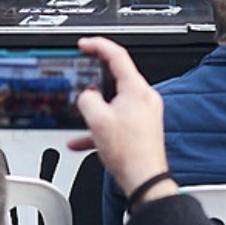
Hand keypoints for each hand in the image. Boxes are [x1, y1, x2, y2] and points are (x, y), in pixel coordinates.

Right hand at [68, 37, 169, 200]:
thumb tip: (86, 96)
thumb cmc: (129, 153)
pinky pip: (117, 119)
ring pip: (114, 101)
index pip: (117, 55)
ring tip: (82, 117)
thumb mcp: (97, 122)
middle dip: (94, 81)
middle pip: (116, 78)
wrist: (145, 180)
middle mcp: (144, 97)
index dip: (98, 46)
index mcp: (136, 89)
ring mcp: (145, 113)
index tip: (84, 44)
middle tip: (80, 80)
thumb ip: (87, 100)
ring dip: (96, 108)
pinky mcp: (142, 127)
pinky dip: (101, 125)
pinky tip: (83, 140)